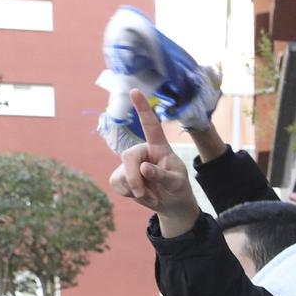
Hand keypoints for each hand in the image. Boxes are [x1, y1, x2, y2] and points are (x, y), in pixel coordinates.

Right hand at [110, 91, 200, 228]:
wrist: (171, 204)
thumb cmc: (178, 188)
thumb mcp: (176, 183)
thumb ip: (162, 175)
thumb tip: (143, 167)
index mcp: (159, 147)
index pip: (150, 126)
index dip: (143, 108)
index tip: (135, 91)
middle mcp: (142, 151)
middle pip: (128, 157)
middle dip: (134, 178)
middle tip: (143, 194)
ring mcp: (131, 163)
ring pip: (122, 174)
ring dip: (135, 190)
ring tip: (151, 194)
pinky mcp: (121, 174)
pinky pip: (117, 183)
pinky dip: (129, 193)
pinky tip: (140, 194)